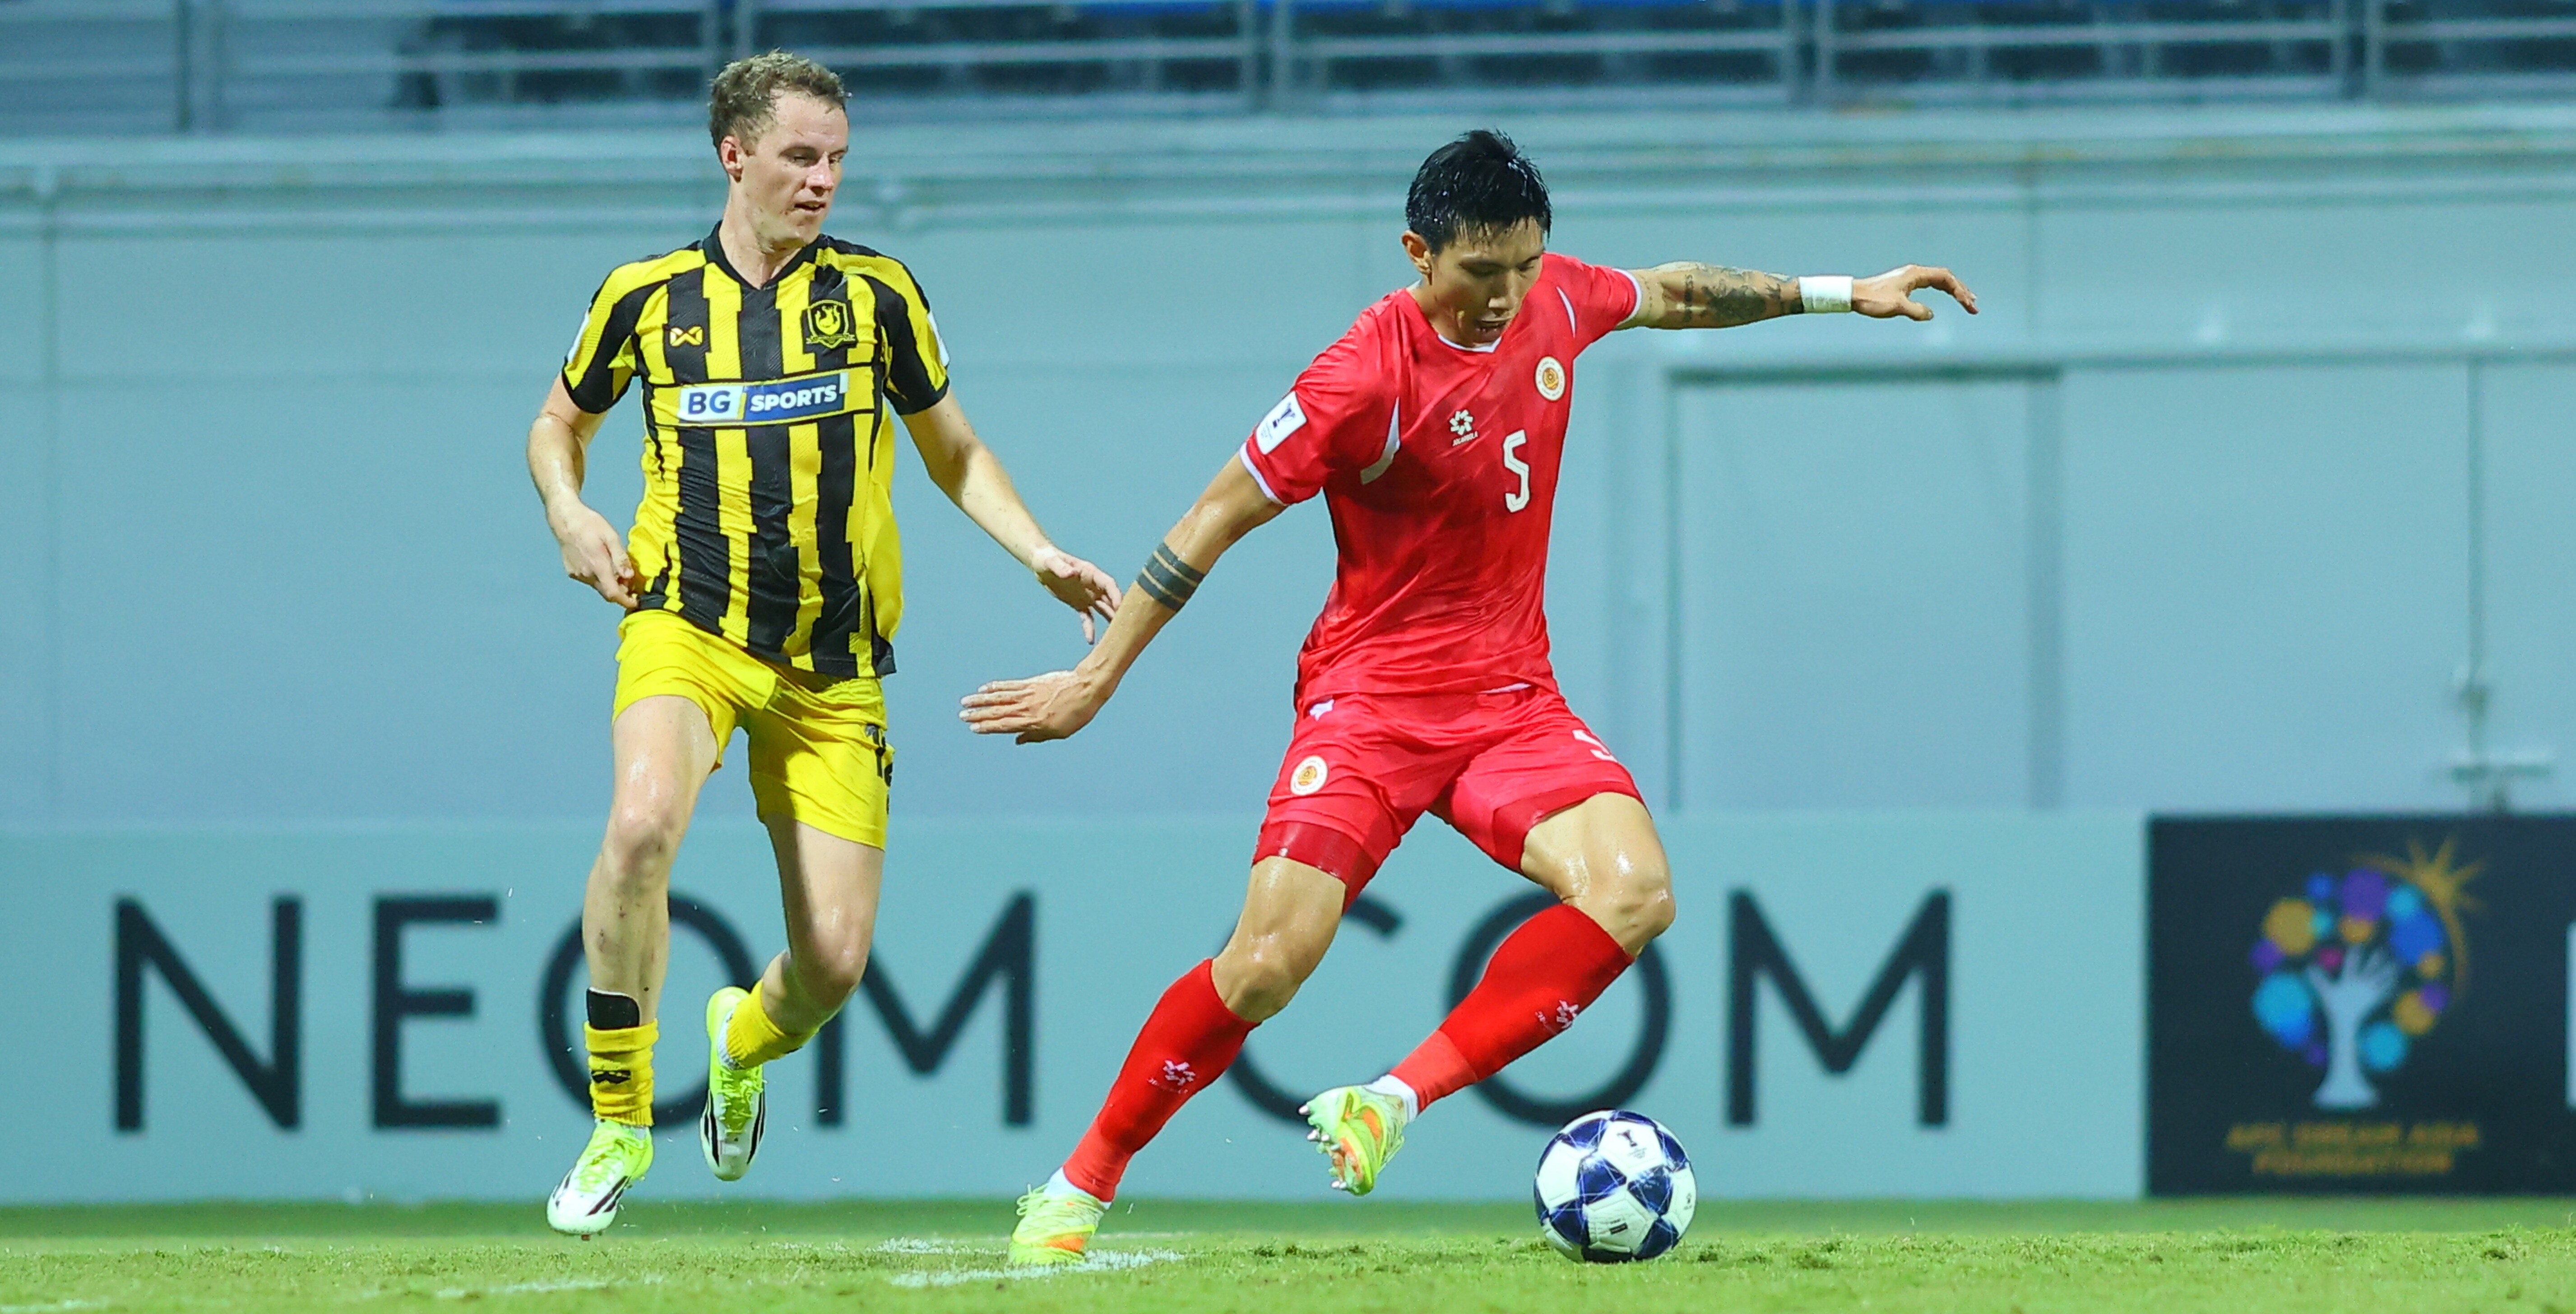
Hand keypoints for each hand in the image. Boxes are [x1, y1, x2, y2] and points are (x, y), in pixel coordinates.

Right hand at [551, 501, 638, 607]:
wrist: (564, 518)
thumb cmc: (589, 524)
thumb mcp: (611, 537)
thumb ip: (620, 558)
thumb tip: (629, 576)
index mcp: (597, 566)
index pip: (613, 593)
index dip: (626, 601)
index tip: (635, 602)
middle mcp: (586, 574)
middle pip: (607, 592)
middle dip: (621, 590)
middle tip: (630, 580)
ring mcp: (577, 574)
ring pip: (598, 586)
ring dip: (609, 582)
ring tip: (615, 567)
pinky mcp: (571, 571)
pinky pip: (589, 579)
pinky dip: (599, 577)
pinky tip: (601, 562)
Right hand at [960, 669, 1107, 743]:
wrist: (1086, 688)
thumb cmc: (1076, 713)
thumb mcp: (1059, 732)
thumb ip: (1036, 737)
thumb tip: (1017, 741)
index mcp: (1033, 722)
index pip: (1004, 725)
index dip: (987, 727)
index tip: (973, 728)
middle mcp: (1027, 708)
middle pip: (998, 712)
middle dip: (978, 715)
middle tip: (962, 716)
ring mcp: (1028, 694)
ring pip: (999, 697)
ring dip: (981, 700)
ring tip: (966, 702)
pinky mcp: (1032, 683)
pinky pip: (1010, 685)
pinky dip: (996, 686)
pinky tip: (985, 688)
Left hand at [1030, 545, 1120, 643]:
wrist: (1041, 564)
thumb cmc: (1047, 559)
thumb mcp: (1052, 562)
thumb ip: (1062, 568)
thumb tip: (1071, 573)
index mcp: (1090, 573)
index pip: (1108, 584)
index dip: (1115, 595)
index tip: (1120, 607)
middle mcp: (1093, 586)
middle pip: (1110, 599)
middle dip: (1118, 611)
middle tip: (1125, 625)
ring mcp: (1087, 596)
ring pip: (1103, 609)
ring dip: (1110, 620)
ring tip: (1117, 635)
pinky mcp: (1079, 604)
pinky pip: (1087, 618)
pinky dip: (1089, 628)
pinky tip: (1091, 640)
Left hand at [1852, 265, 1977, 321]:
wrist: (1854, 295)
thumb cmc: (1873, 300)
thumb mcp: (1897, 307)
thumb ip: (1917, 311)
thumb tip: (1930, 314)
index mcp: (1916, 274)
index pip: (1945, 278)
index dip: (1959, 290)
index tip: (1968, 304)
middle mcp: (1915, 272)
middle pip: (1945, 278)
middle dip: (1961, 291)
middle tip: (1973, 305)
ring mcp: (1910, 277)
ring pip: (1938, 281)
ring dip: (1953, 290)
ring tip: (1967, 301)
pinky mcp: (1905, 284)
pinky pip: (1929, 284)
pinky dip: (1941, 290)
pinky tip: (1946, 297)